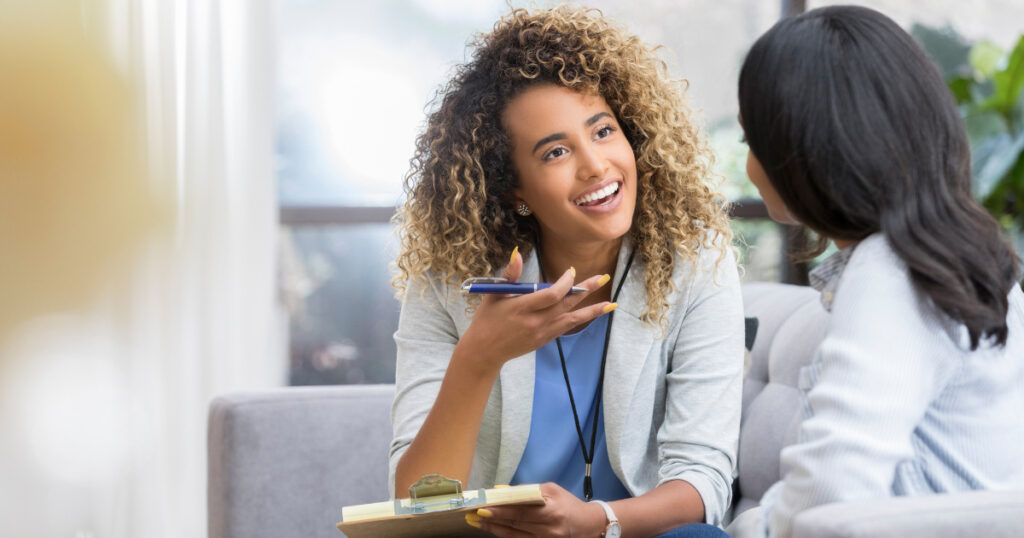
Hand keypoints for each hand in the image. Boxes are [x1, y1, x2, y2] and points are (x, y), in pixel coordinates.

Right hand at [455, 249, 613, 373]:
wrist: (484, 352)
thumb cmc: (486, 319)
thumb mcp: (493, 294)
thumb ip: (509, 275)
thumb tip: (518, 254)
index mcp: (522, 307)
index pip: (551, 294)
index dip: (565, 282)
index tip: (571, 272)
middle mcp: (535, 321)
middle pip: (566, 304)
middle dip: (585, 290)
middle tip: (603, 277)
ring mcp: (541, 333)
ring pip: (572, 320)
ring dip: (592, 311)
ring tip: (610, 304)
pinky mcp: (544, 340)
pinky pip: (566, 328)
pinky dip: (580, 320)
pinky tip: (592, 314)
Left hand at [467, 482, 606, 536]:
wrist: (588, 525)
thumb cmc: (568, 503)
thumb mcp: (551, 490)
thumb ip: (526, 490)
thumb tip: (501, 491)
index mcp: (552, 511)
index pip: (521, 511)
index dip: (501, 511)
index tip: (483, 507)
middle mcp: (549, 529)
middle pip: (515, 525)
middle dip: (492, 520)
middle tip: (474, 515)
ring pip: (514, 536)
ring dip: (494, 529)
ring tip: (478, 523)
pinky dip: (505, 535)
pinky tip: (493, 529)